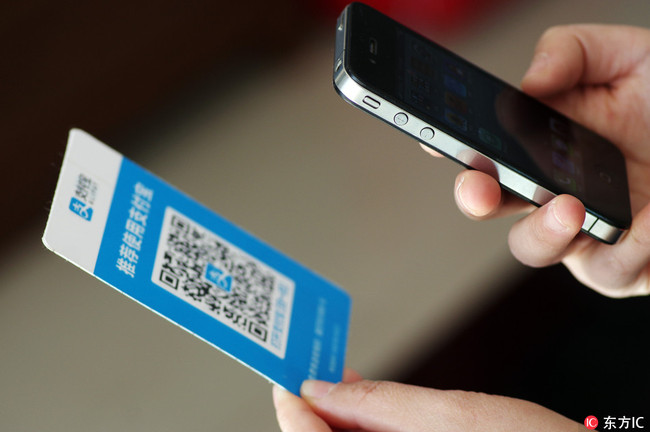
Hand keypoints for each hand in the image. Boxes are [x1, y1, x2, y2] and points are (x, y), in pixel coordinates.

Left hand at [273, 371, 583, 431]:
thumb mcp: (457, 418)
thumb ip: (382, 405)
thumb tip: (323, 388)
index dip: (292, 409)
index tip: (285, 374)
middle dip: (314, 409)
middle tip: (313, 367)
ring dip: (337, 415)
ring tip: (338, 378)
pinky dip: (365, 426)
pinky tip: (365, 405)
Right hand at [424, 24, 649, 296]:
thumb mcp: (628, 56)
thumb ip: (570, 51)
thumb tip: (528, 83)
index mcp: (545, 142)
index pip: (486, 147)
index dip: (453, 147)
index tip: (434, 139)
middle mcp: (556, 186)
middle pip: (494, 204)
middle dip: (473, 197)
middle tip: (478, 186)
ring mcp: (588, 229)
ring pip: (535, 247)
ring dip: (542, 231)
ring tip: (569, 206)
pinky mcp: (629, 263)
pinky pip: (608, 272)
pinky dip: (621, 252)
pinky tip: (644, 224)